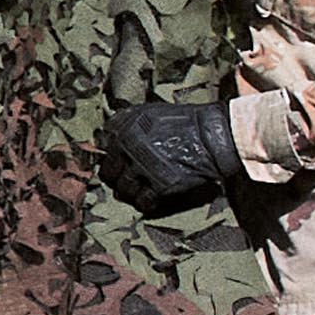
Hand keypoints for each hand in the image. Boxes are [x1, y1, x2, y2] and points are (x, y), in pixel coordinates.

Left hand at [98, 100, 247, 215]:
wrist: (210, 135)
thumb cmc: (183, 121)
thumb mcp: (148, 112)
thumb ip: (125, 122)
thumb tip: (108, 134)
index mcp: (124, 130)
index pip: (103, 151)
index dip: (109, 159)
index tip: (115, 164)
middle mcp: (129, 149)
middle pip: (109, 173)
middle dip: (115, 178)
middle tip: (123, 180)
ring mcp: (144, 168)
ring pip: (123, 189)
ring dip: (128, 192)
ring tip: (135, 190)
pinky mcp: (161, 185)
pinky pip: (143, 201)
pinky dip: (144, 202)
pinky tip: (149, 199)